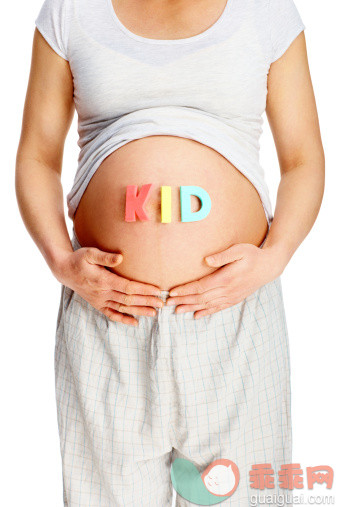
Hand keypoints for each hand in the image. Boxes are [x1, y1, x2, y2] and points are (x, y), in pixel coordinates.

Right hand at [53, 247, 162, 325]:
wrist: (64, 271)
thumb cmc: (79, 259)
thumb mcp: (89, 253)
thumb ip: (105, 256)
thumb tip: (120, 257)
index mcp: (103, 280)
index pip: (128, 287)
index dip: (143, 289)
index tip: (157, 290)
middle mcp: (102, 293)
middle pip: (128, 299)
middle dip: (146, 301)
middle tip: (162, 303)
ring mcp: (100, 300)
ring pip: (122, 308)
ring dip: (139, 311)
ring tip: (154, 313)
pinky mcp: (97, 304)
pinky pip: (111, 314)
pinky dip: (123, 319)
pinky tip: (135, 323)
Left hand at [166, 243, 284, 318]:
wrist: (269, 267)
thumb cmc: (253, 255)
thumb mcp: (240, 250)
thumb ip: (223, 255)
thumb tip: (206, 260)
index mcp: (226, 278)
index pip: (200, 286)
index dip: (185, 290)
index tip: (172, 292)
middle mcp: (228, 290)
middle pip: (201, 298)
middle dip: (183, 301)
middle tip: (168, 304)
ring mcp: (231, 297)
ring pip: (207, 305)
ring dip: (191, 308)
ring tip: (177, 311)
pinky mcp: (234, 299)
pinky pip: (218, 308)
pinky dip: (206, 312)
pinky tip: (196, 316)